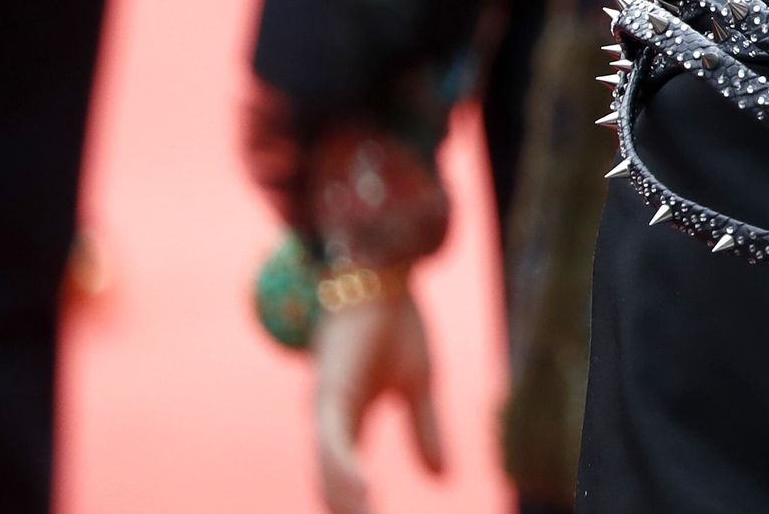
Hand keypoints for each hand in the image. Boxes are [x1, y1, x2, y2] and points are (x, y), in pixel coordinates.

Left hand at [312, 284, 444, 513]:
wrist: (384, 278)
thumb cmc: (397, 323)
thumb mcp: (421, 384)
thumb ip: (425, 430)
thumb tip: (441, 478)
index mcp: (350, 417)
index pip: (348, 474)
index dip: (357, 504)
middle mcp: (331, 418)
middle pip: (331, 482)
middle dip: (348, 509)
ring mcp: (327, 407)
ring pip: (328, 471)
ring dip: (347, 502)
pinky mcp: (330, 393)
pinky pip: (332, 443)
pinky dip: (345, 472)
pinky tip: (363, 495)